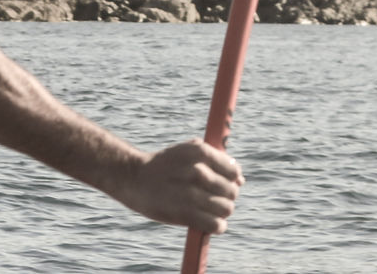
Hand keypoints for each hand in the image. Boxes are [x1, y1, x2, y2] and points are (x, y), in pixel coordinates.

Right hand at [111, 138, 243, 232]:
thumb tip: (241, 179)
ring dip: (220, 212)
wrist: (136, 178)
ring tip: (208, 209)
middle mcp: (198, 171)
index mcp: (200, 152)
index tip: (222, 183)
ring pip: (226, 209)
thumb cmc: (166, 163)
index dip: (231, 179)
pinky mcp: (186, 214)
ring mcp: (192, 193)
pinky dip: (216, 226)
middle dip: (226, 196)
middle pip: (232, 191)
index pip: (233, 171)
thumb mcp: (189, 150)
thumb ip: (216, 159)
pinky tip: (207, 221)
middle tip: (212, 197)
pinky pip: (216, 225)